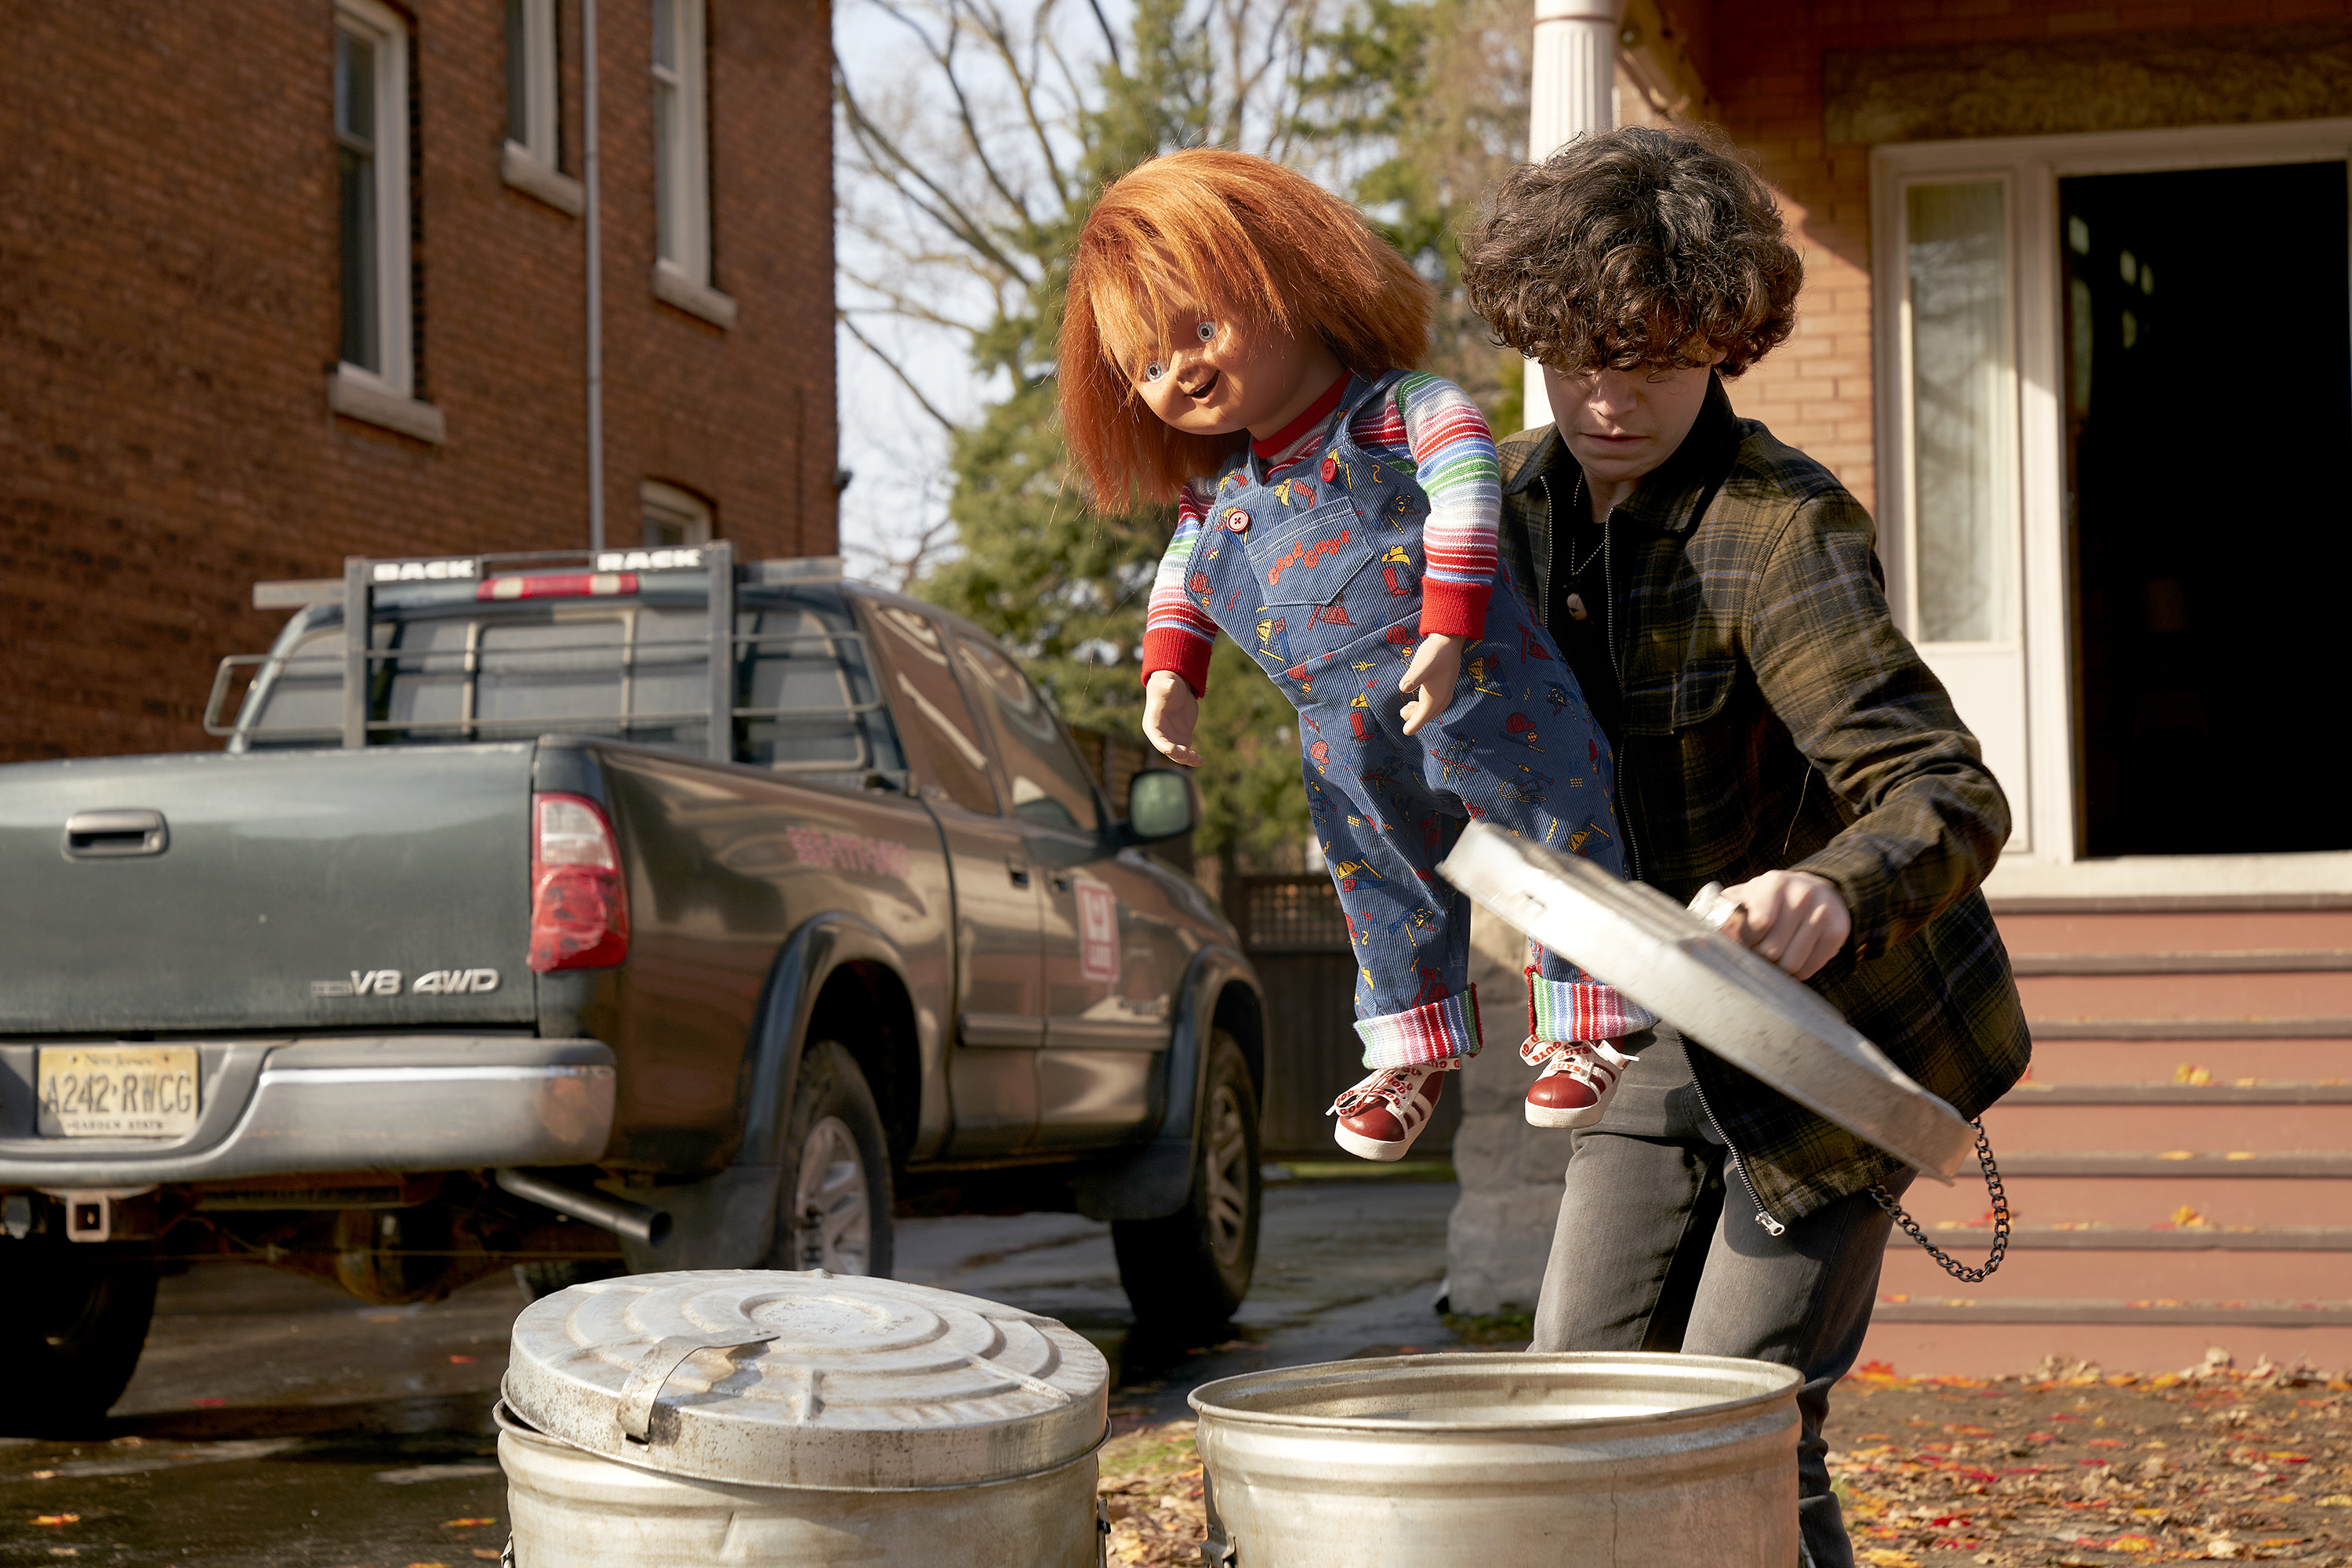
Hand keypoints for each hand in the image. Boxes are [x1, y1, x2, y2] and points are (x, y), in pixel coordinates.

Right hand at [1141, 669, 1204, 767]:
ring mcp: (1172, 738)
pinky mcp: (1183, 738)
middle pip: (1168, 750)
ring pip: (1178, 755)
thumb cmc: (1167, 684)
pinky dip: (1193, 758)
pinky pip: (1186, 752)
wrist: (1175, 686)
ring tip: (1198, 760)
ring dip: (1187, 759)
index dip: (1165, 746)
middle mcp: (1160, 734)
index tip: (1175, 750)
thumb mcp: (1166, 683)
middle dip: (1178, 754)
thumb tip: (1171, 684)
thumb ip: (1168, 686)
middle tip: (1190, 754)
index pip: (1157, 739)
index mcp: (1152, 724)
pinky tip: (1200, 760)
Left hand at [1398, 633, 1463, 736]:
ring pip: (1431, 711)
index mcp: (1435, 698)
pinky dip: (1424, 706)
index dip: (1412, 726)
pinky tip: (1417, 700)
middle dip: (1414, 719)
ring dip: (1419, 712)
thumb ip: (1412, 678)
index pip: (1422, 718)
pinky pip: (1434, 704)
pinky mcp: (1445, 687)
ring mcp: (1445, 694)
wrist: (1450, 640)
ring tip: (1407, 707)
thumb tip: (1403, 689)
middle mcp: (1442, 699)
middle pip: (1426, 717)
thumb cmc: (1435, 652)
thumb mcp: (1421, 665)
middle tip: (1402, 711)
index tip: (1405, 733)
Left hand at [1718, 869, 1850, 980]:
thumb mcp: (1750, 894)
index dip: (1747, 942)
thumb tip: (1696, 925)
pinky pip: (1811, 966)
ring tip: (1777, 959)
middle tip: (1761, 954)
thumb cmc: (1774, 898)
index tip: (1745, 943)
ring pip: (1793, 962)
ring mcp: (1822, 912)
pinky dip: (1800, 971)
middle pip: (1773, 949)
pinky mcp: (1838, 930)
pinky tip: (1795, 960)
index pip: (1757, 925)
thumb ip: (1725, 906)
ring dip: (1781, 969)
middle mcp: (1802, 895)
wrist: (1820, 890)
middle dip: (1762, 958)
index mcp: (1774, 884)